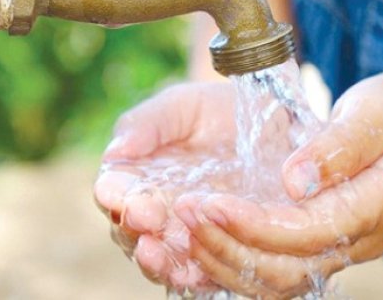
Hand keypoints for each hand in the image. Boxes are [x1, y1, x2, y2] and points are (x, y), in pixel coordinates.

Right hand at [93, 81, 237, 290]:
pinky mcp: (215, 250)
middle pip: (129, 231)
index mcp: (135, 175)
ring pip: (159, 259)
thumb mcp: (183, 107)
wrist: (269, 122)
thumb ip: (148, 123)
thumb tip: (116, 151)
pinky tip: (195, 274)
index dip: (117, 197)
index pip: (113, 192)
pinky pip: (198, 273)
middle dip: (135, 230)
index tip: (130, 197)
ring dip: (158, 261)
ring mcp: (182, 234)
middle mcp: (152, 210)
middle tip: (150, 221)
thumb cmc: (216, 110)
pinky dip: (194, 276)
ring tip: (162, 255)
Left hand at [173, 72, 382, 298]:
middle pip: (287, 269)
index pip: (312, 230)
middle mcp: (358, 240)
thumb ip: (342, 144)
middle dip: (229, 246)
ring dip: (223, 261)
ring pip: (276, 283)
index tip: (211, 202)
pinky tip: (197, 242)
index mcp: (379, 203)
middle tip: (184, 214)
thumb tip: (294, 181)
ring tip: (181, 228)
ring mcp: (339, 251)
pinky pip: (271, 274)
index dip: (258, 225)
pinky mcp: (317, 249)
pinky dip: (231, 264)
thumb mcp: (381, 111)